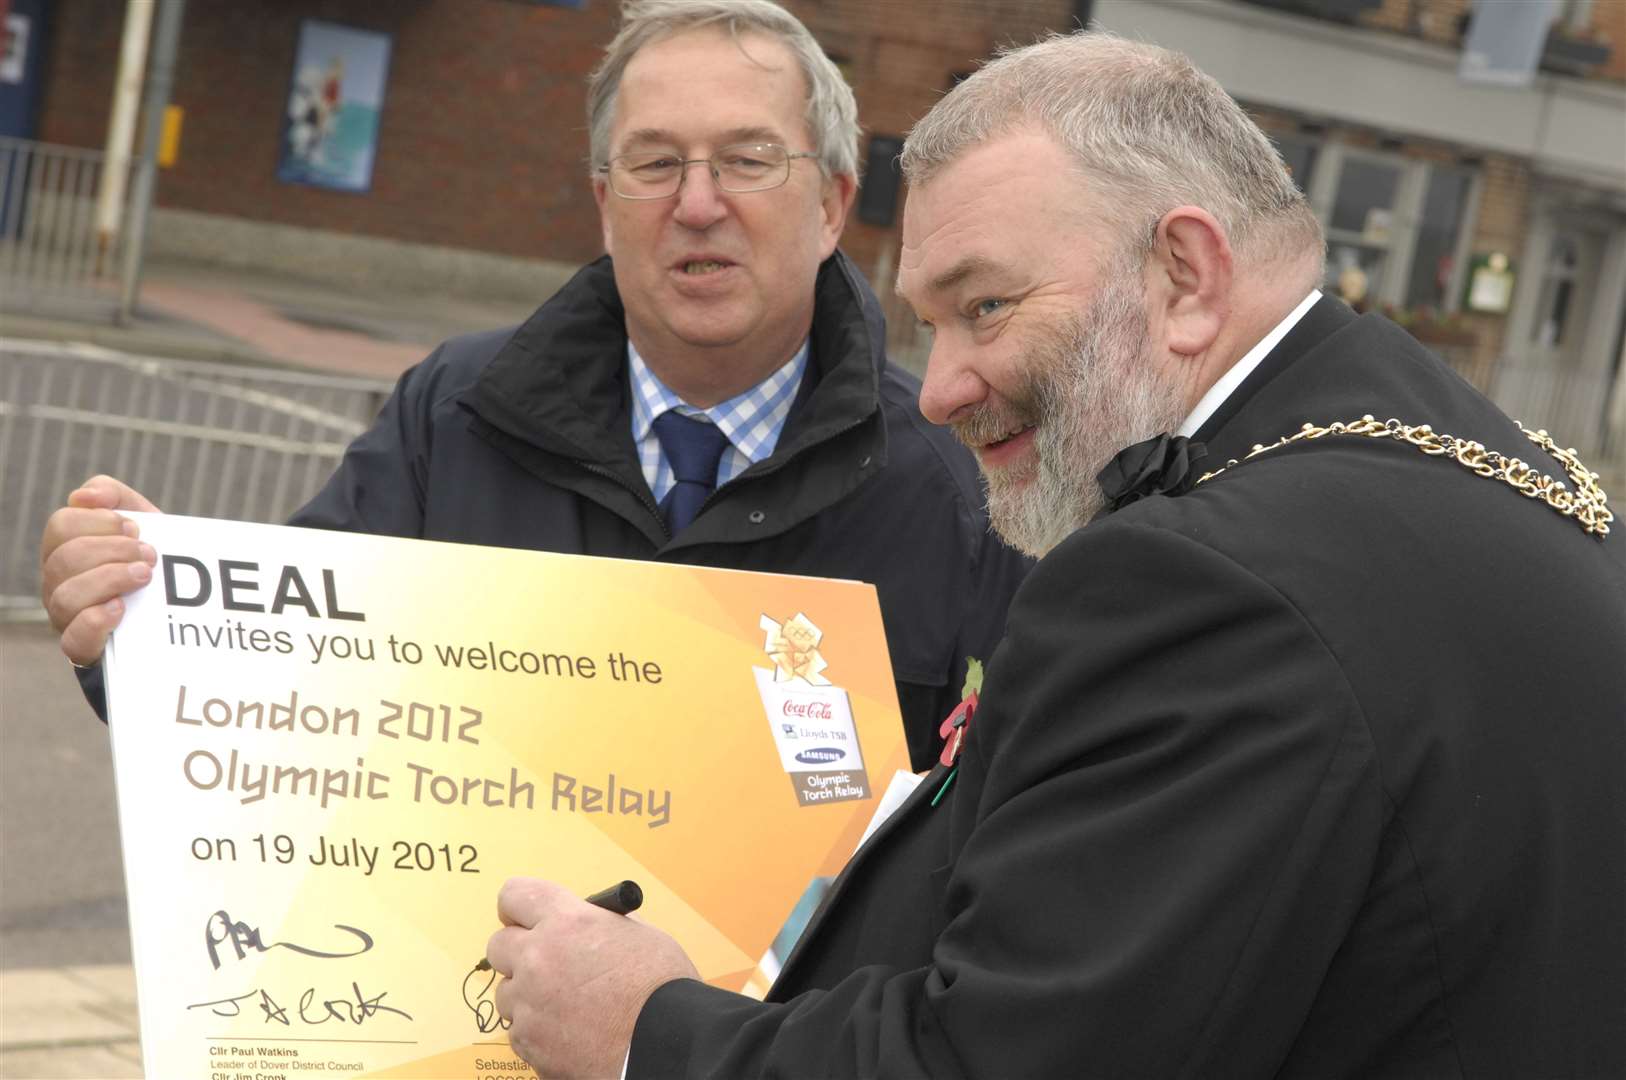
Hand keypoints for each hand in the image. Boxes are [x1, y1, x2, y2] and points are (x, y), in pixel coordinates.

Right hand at [40, 476, 160, 666]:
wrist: (173, 611)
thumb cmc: (146, 560)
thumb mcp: (140, 521)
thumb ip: (113, 496)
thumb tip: (82, 496)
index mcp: (64, 547)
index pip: (62, 525)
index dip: (101, 522)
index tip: (137, 528)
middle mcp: (57, 581)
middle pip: (65, 558)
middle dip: (113, 551)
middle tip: (150, 555)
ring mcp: (65, 616)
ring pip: (66, 596)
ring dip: (110, 581)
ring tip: (145, 576)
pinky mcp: (81, 647)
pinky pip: (74, 637)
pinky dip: (97, 619)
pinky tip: (122, 608)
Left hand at [486, 878, 699, 1077]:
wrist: (667, 1042)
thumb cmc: (662, 986)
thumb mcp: (636, 934)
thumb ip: (598, 925)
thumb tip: (581, 926)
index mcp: (567, 922)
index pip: (515, 896)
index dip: (519, 908)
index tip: (526, 919)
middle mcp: (538, 958)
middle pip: (498, 945)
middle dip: (519, 952)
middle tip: (546, 964)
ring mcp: (529, 1003)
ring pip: (507, 992)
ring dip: (528, 996)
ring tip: (567, 1006)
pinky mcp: (529, 1042)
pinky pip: (519, 1030)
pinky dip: (539, 1031)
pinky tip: (571, 1032)